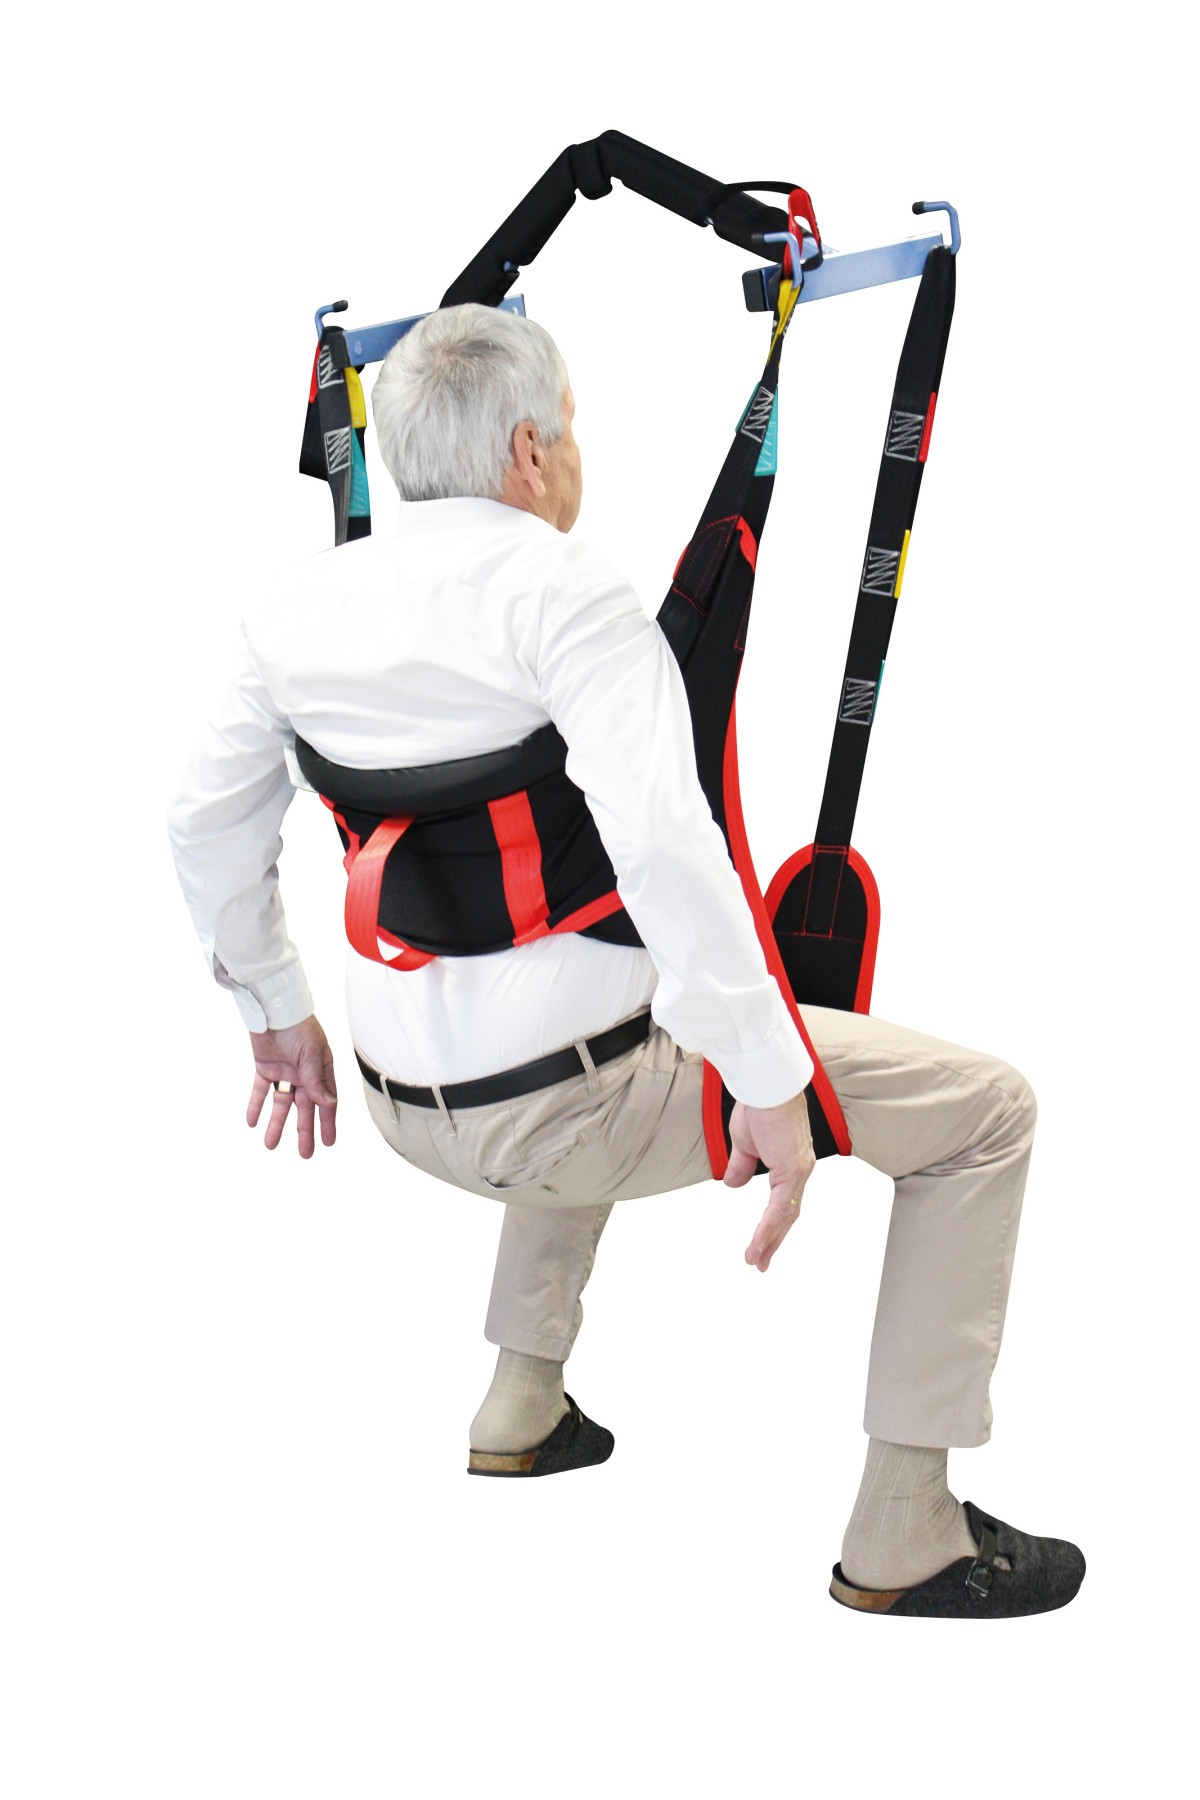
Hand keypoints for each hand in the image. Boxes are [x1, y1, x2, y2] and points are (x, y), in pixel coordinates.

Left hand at [246, 1015, 337, 1157]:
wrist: (273, 1005)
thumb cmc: (299, 1025)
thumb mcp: (311, 1053)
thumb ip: (316, 1079)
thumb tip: (328, 1104)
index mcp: (321, 1070)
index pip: (326, 1102)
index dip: (327, 1122)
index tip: (328, 1143)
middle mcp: (304, 1074)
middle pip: (304, 1108)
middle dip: (304, 1131)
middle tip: (305, 1154)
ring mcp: (284, 1072)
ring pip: (281, 1104)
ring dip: (276, 1124)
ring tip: (270, 1145)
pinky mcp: (265, 1067)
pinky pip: (260, 1091)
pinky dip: (255, 1106)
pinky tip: (251, 1122)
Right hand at [723, 1092, 814, 1271]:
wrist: (764, 1086)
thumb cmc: (757, 1106)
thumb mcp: (744, 1144)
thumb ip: (742, 1166)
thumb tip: (732, 1185)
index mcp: (791, 1163)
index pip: (784, 1202)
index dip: (773, 1225)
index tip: (762, 1243)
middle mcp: (800, 1170)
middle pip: (788, 1215)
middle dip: (774, 1240)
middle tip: (762, 1262)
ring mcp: (799, 1171)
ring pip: (785, 1216)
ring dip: (769, 1241)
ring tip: (756, 1260)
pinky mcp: (793, 1170)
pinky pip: (780, 1208)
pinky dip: (767, 1229)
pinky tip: (758, 1244)